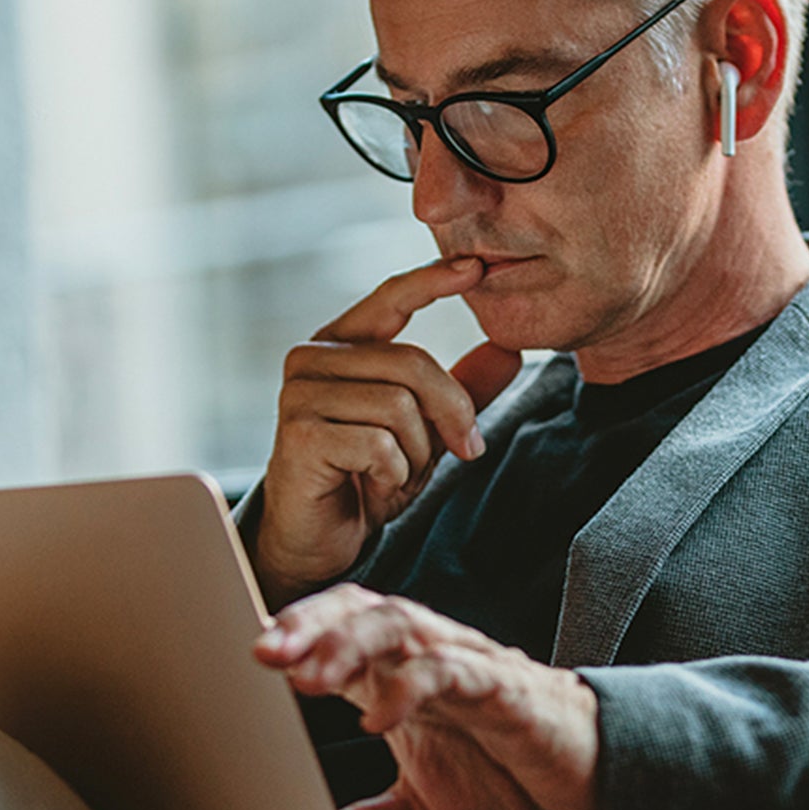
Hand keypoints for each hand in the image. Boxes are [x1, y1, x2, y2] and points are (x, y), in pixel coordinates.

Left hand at [254, 585, 599, 809]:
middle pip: (360, 610)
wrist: (591, 770)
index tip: (247, 657)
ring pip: (401, 625)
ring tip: (308, 676)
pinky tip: (378, 716)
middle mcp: (426, 655)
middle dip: (309, 625)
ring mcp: (465, 664)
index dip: (293, 634)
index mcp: (398, 673)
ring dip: (349, 644)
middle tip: (263, 652)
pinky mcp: (504, 687)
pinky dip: (411, 686)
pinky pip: (453, 670)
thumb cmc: (507, 770)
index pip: (337, 629)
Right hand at [255, 259, 522, 606]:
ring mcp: (300, 394)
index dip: (433, 279)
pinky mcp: (300, 433)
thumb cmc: (364, 479)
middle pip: (413, 362)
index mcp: (341, 345)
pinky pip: (379, 444)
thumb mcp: (425, 430)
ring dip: (417, 453)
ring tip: (397, 474)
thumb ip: (462, 390)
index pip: (391, 297)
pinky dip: (393, 474)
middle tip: (464, 450)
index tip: (476, 268)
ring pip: (399, 405)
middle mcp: (312, 358)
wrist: (317, 541)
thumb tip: (509, 350)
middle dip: (451, 413)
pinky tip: (373, 486)